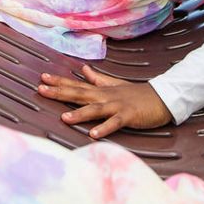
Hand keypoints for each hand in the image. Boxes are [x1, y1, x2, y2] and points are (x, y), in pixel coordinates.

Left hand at [37, 64, 171, 137]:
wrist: (163, 97)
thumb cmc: (138, 94)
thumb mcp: (116, 84)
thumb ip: (98, 78)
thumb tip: (84, 69)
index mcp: (102, 90)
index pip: (76, 84)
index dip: (59, 82)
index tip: (42, 78)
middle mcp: (106, 96)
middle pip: (79, 94)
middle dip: (60, 92)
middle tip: (41, 89)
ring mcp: (117, 105)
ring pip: (95, 109)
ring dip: (80, 113)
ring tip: (64, 118)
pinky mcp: (128, 115)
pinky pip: (115, 123)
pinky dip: (104, 128)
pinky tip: (94, 134)